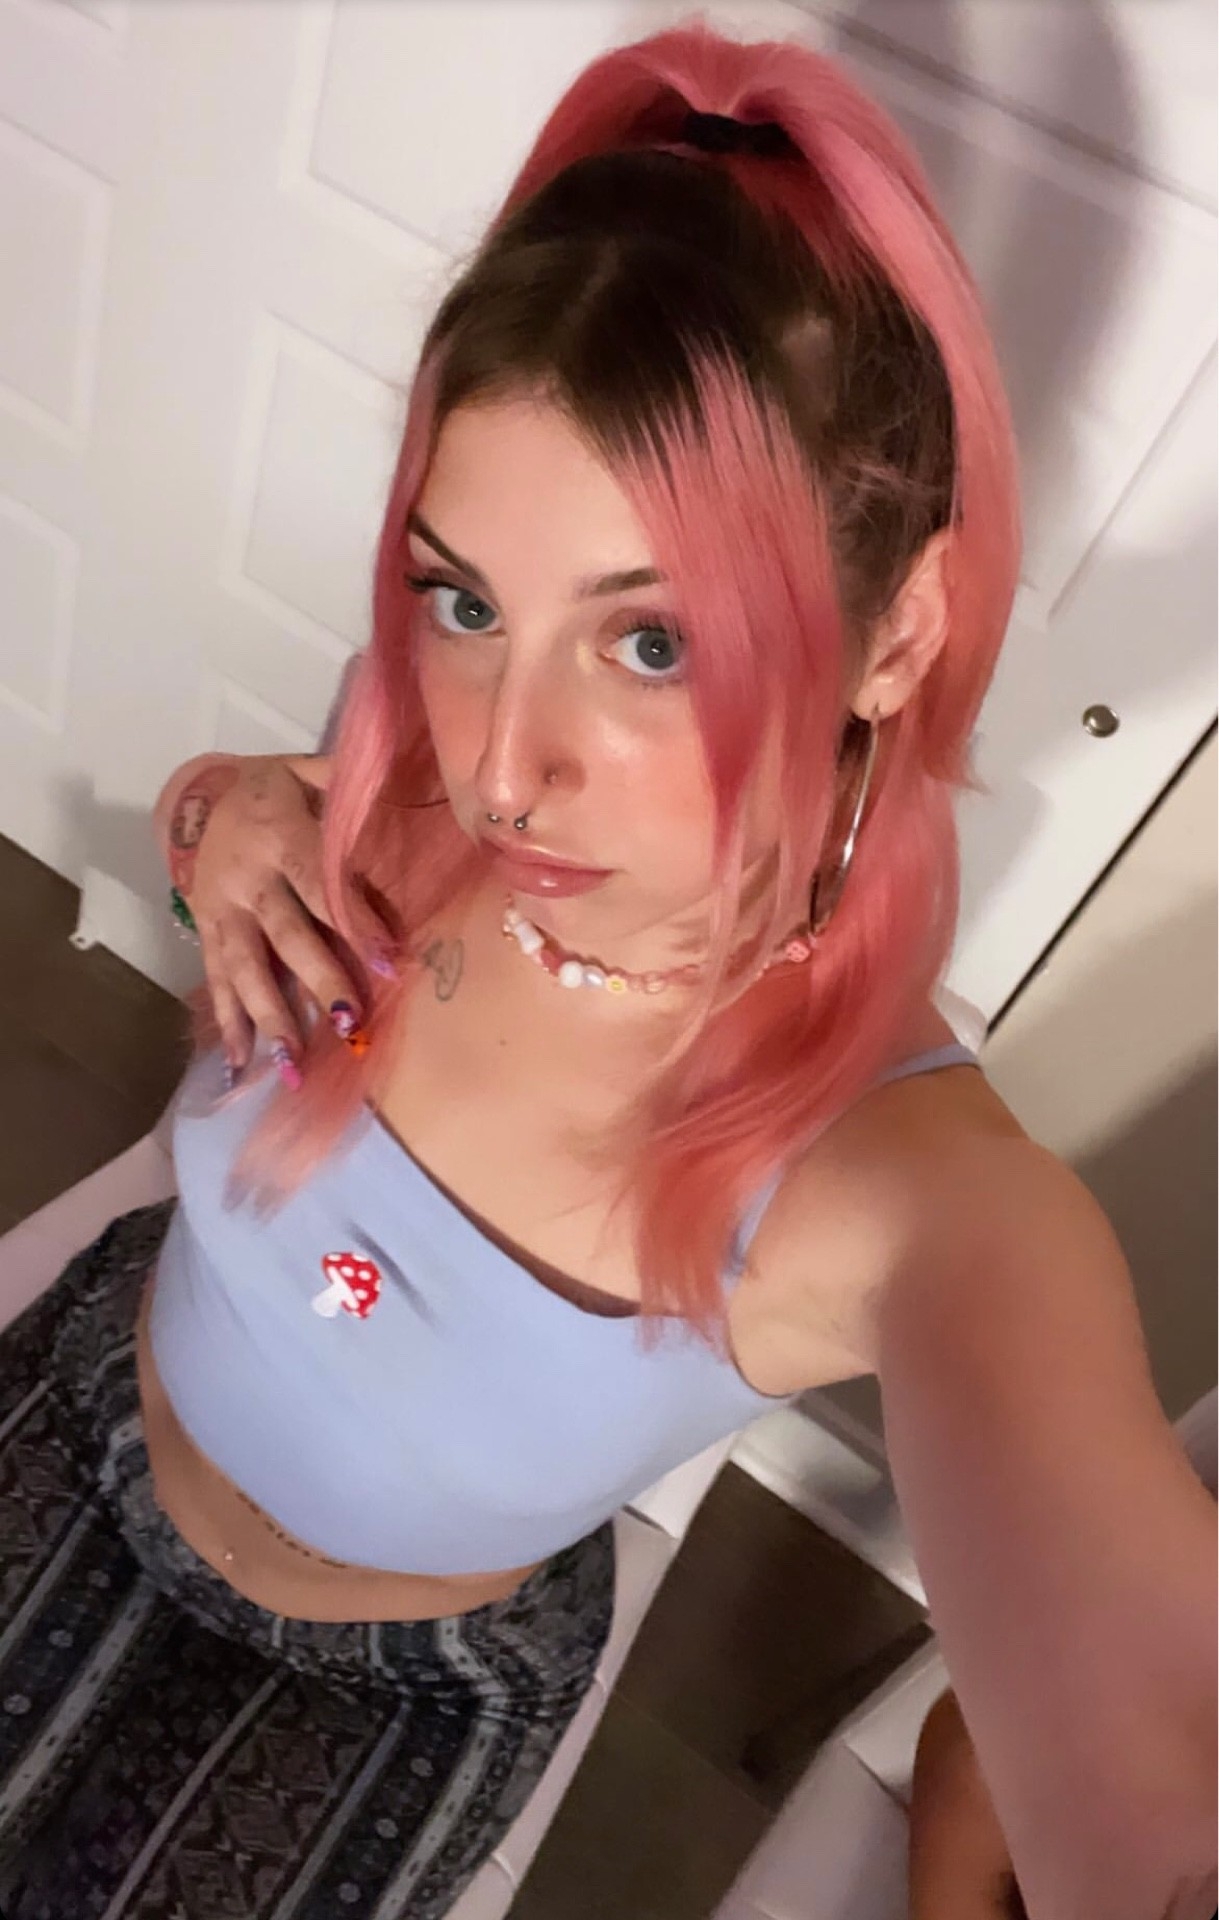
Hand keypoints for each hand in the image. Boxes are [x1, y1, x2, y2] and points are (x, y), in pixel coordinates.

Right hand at [159, 753, 394, 1070]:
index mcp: (278, 831)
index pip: (320, 883)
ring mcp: (219, 907)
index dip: (354, 923)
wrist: (200, 794)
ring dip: (270, 1017)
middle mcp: (245, 875)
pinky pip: (216, 979)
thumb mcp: (308, 772)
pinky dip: (228, 1022)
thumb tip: (411, 802)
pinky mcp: (204, 930)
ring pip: (245, 967)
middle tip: (349, 1026)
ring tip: (293, 1064)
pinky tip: (240, 1064)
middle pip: (285, 934)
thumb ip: (349, 791)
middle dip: (318, 981)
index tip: (388, 965)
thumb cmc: (275, 790)